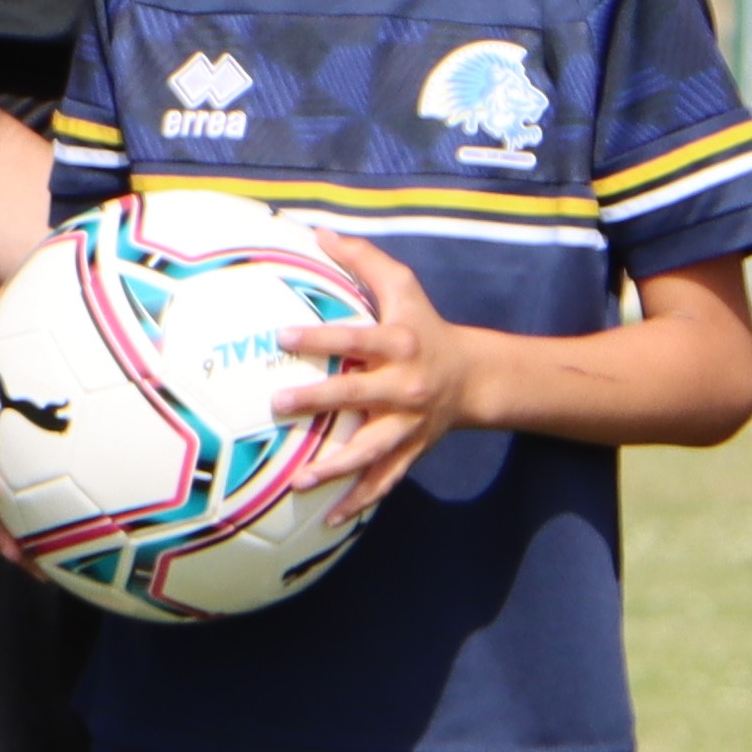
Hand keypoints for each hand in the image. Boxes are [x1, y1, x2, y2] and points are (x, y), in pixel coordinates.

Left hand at [271, 232, 479, 526]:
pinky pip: (383, 482)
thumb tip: (317, 231)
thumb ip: (362, 260)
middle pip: (358, 395)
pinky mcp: (410, 452)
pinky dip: (358, 502)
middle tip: (278, 403)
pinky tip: (328, 520)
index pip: (356, 338)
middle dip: (319, 400)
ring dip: (336, 467)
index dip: (320, 337)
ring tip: (299, 481)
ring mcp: (409, 425)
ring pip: (371, 450)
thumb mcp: (403, 287)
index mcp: (400, 344)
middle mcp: (405, 386)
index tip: (282, 336)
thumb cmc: (425, 326)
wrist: (473, 378)